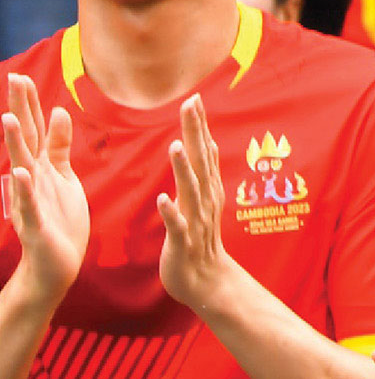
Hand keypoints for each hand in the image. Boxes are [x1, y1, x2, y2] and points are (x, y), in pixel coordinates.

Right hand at [2, 74, 88, 306]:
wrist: (57, 261)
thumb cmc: (60, 218)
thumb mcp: (64, 176)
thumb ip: (59, 146)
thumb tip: (59, 111)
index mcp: (42, 166)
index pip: (33, 129)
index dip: (29, 105)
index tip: (22, 77)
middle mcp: (32, 177)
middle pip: (25, 139)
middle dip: (20, 111)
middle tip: (14, 80)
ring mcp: (31, 198)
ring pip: (22, 166)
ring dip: (15, 143)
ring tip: (7, 119)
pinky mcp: (36, 222)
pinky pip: (29, 203)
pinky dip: (25, 189)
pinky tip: (21, 172)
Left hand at [157, 94, 239, 310]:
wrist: (206, 280)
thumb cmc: (199, 238)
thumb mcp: (203, 199)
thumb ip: (204, 171)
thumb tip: (205, 141)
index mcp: (207, 188)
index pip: (204, 150)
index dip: (200, 125)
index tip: (194, 97)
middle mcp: (205, 199)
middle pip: (200, 161)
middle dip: (195, 133)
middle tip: (191, 104)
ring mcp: (195, 220)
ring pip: (190, 190)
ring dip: (183, 169)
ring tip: (176, 146)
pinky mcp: (183, 242)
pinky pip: (177, 225)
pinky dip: (171, 211)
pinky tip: (163, 199)